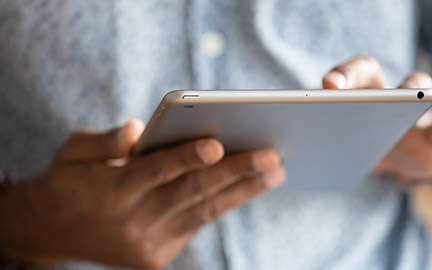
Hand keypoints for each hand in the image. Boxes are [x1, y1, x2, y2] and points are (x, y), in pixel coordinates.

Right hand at [0, 119, 284, 267]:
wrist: (51, 231)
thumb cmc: (69, 180)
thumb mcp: (74, 151)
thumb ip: (106, 140)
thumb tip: (140, 128)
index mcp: (110, 190)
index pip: (155, 171)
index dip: (186, 158)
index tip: (217, 145)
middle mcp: (131, 220)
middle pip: (190, 193)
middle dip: (235, 173)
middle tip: (272, 157)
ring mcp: (146, 243)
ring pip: (202, 213)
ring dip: (242, 192)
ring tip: (274, 173)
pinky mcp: (156, 256)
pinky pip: (195, 225)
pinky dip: (222, 204)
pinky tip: (247, 188)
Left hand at [322, 56, 431, 186]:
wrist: (409, 161)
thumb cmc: (369, 147)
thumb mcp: (345, 146)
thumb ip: (320, 142)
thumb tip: (282, 153)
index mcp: (356, 95)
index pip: (344, 74)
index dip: (336, 76)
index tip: (325, 86)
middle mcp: (383, 92)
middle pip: (369, 71)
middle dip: (352, 74)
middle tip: (333, 86)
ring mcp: (415, 108)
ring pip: (419, 85)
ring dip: (413, 89)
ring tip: (408, 97)